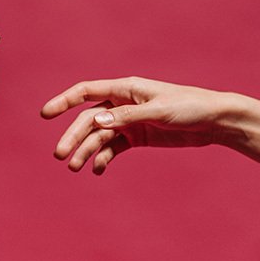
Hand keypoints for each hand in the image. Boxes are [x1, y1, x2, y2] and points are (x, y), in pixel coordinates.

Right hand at [40, 76, 232, 173]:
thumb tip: (96, 121)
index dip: (63, 101)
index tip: (45, 114)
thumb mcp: (158, 111)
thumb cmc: (189, 107)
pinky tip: (98, 170)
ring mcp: (129, 122)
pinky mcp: (138, 138)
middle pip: (89, 120)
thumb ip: (127, 117)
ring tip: (75, 168)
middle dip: (73, 137)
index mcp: (125, 89)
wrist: (214, 121)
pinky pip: (114, 148)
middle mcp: (123, 104)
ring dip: (86, 151)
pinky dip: (104, 159)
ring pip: (99, 137)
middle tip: (60, 156)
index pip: (86, 92)